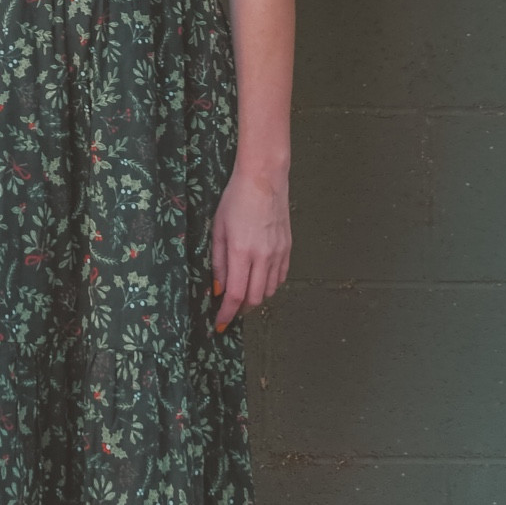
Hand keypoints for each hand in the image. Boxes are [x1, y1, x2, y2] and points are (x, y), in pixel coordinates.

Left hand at [211, 166, 290, 331]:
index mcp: (241, 252)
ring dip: (255, 298)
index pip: (235, 295)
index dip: (227, 314)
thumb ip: (217, 262)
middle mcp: (263, 257)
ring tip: (243, 294)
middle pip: (255, 299)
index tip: (219, 324)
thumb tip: (217, 288)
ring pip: (269, 290)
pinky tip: (259, 281)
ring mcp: (278, 253)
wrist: (264, 180)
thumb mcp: (218, 230)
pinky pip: (280, 277)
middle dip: (240, 310)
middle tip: (229, 311)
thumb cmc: (235, 201)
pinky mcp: (287, 248)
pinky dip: (269, 285)